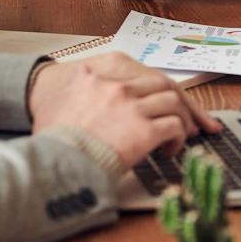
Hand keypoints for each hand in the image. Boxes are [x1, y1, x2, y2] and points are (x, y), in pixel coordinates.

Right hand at [29, 52, 220, 164]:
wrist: (56, 164)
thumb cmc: (54, 143)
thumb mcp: (57, 106)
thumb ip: (75, 89)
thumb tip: (79, 80)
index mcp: (98, 79)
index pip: (139, 77)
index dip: (155, 90)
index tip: (160, 102)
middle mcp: (119, 88)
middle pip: (163, 85)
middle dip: (179, 102)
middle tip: (186, 117)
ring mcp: (134, 108)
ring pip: (174, 103)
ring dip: (182, 119)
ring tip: (181, 134)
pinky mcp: (145, 130)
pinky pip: (174, 127)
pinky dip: (178, 138)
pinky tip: (170, 149)